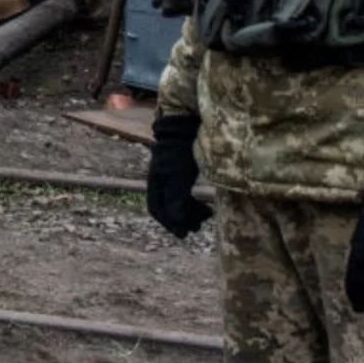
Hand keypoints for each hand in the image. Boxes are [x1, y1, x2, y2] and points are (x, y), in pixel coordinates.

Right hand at [146, 113, 214, 237]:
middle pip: (168, 206)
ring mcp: (172, 175)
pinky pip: (185, 192)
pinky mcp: (183, 170)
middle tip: (198, 227)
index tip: (184, 234)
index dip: (170, 223)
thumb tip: (177, 222)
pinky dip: (194, 201)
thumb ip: (176, 199)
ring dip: (191, 211)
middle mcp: (161, 180)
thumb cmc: (180, 151)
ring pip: (178, 200)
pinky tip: (206, 202)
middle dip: (183, 219)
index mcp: (156, 182)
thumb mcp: (178, 177)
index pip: (157, 209)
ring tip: (208, 215)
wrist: (185, 127)